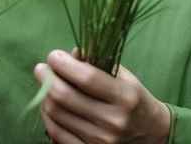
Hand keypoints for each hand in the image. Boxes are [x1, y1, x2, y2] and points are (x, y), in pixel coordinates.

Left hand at [34, 49, 169, 143]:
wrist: (149, 133)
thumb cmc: (132, 98)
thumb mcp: (123, 76)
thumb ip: (97, 61)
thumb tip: (69, 54)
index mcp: (125, 96)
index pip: (86, 77)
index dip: (64, 64)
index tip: (53, 56)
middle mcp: (113, 121)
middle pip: (64, 96)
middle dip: (46, 78)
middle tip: (41, 68)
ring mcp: (101, 140)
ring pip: (56, 113)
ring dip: (45, 95)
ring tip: (47, 86)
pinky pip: (55, 132)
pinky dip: (48, 116)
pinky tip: (51, 105)